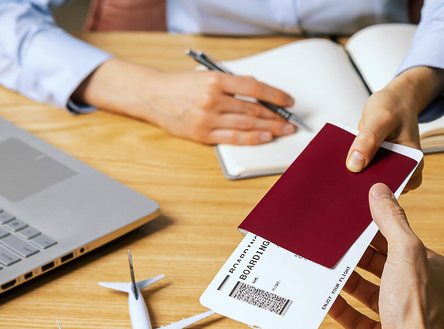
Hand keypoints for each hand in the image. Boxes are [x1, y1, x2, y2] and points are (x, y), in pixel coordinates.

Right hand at [73, 58, 296, 144]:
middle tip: (290, 120)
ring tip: (283, 129)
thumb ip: (232, 85)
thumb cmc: (182, 86)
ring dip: (269, 128)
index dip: (275, 95)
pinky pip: (233, 138)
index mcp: (216, 80)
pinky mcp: (203, 134)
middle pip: (253, 109)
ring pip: (246, 124)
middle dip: (276, 116)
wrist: (153, 96)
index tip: (288, 101)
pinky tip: (265, 137)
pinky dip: (252, 138)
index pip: (254, 88)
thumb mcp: (207, 76)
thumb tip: (261, 96)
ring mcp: (208, 118)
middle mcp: (212, 99)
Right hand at [327, 183, 443, 328]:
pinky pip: (360, 318)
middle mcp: (421, 293)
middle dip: (360, 257)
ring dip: (349, 281)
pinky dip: (343, 308)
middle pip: (384, 268)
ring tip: (328, 267)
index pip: (403, 243)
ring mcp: (402, 316)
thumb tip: (381, 191)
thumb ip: (392, 221)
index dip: (379, 231)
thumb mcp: (405, 253)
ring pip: (371, 292)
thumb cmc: (416, 310)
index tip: (357, 221)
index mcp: (434, 271)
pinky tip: (328, 298)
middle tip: (337, 243)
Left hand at [345, 66, 443, 189]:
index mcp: (413, 163)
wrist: (394, 100)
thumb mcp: (381, 118)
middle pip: (381, 187)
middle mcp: (402, 169)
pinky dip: (352, 168)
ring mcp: (387, 168)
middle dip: (362, 186)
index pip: (395, 185)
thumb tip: (354, 166)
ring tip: (337, 175)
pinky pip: (362, 171)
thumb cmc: (394, 106)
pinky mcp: (374, 164)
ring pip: (369, 182)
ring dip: (355, 179)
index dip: (375, 190)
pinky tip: (338, 165)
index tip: (354, 189)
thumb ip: (368, 140)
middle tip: (341, 183)